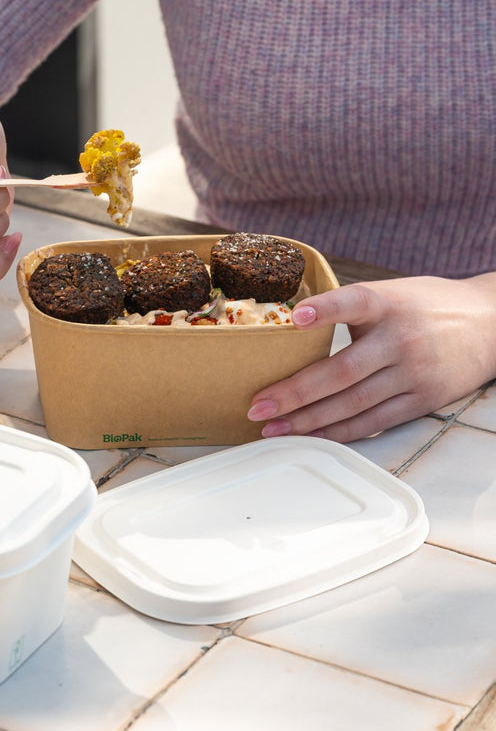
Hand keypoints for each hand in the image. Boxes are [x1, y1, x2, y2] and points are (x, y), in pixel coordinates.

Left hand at [247, 274, 495, 441]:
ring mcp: (413, 373)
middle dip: (295, 393)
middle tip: (258, 406)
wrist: (490, 324)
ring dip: (309, 421)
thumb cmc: (427, 307)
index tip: (297, 318)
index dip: (326, 310)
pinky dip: (340, 432)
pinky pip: (374, 422)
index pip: (355, 302)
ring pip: (353, 404)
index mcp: (388, 303)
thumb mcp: (392, 294)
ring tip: (274, 429)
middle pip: (342, 371)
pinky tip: (312, 436)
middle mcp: (401, 339)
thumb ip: (352, 309)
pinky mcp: (423, 400)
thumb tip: (293, 327)